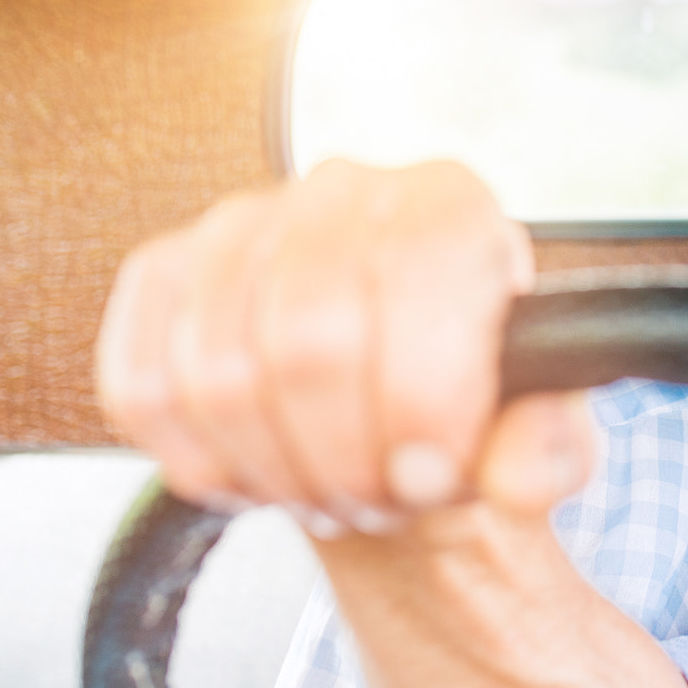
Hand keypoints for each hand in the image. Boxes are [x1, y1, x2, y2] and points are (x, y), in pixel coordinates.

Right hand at [95, 159, 589, 534]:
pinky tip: (256, 471)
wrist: (389, 415)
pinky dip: (198, 459)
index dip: (417, 404)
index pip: (414, 281)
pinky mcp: (162, 275)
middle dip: (342, 456)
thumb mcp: (540, 436)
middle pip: (308, 339)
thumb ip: (546, 452)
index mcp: (450, 203)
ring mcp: (241, 224)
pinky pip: (142, 384)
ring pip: (217, 373)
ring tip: (325, 486)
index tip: (428, 474)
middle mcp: (344, 190)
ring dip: (274, 467)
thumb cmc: (469, 407)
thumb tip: (513, 473)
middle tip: (374, 497)